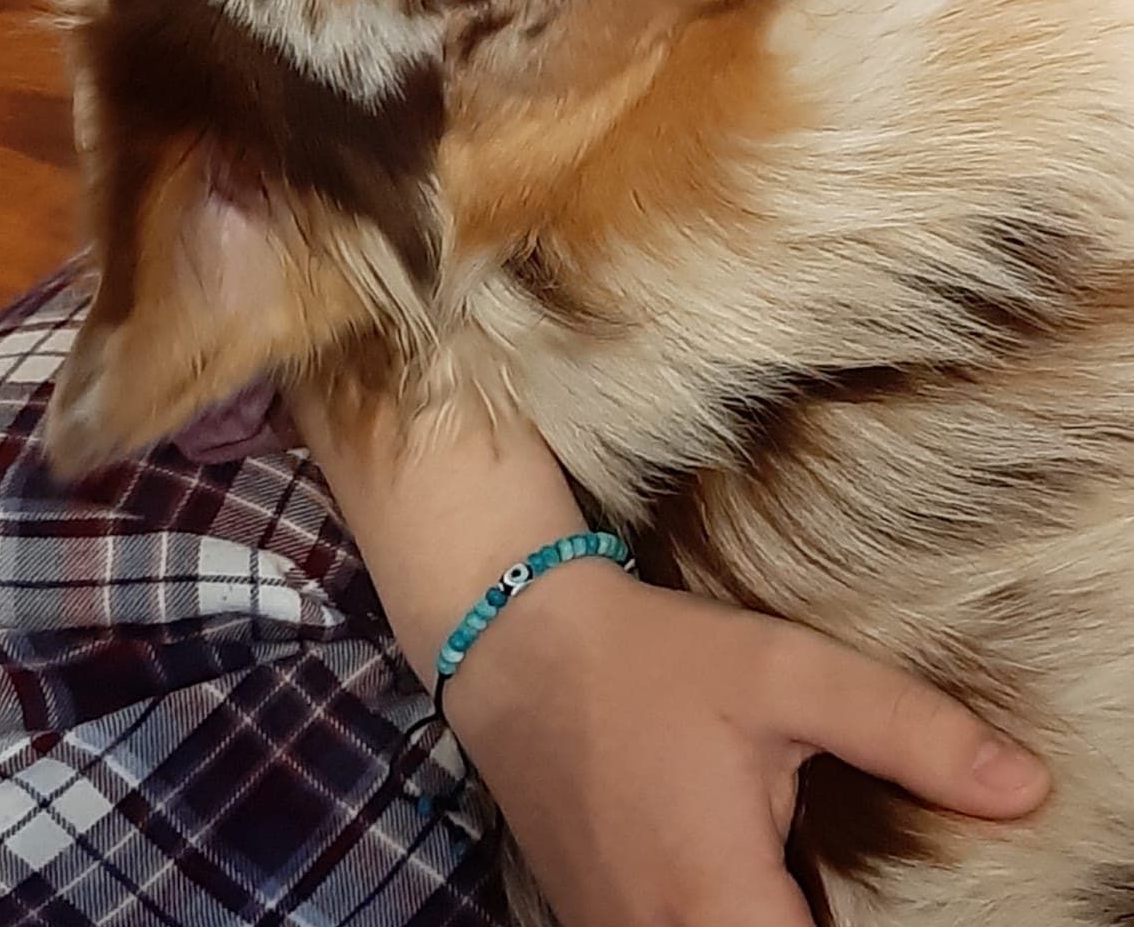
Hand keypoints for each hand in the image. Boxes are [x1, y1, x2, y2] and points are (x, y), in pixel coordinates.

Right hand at [445, 564, 1048, 926]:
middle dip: (824, 924)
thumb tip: (1023, 787)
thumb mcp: (782, 671)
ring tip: (790, 860)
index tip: (879, 886)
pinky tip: (738, 864)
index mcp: (718, 906)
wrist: (519, 643)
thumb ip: (905, 730)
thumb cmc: (647, 658)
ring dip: (773, 922)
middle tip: (834, 861)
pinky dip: (727, 917)